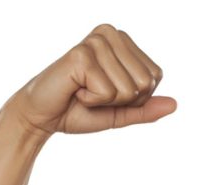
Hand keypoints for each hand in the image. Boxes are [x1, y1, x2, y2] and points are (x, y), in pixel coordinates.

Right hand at [1, 23, 175, 139]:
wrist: (43, 116)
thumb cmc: (79, 110)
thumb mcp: (120, 113)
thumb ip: (146, 109)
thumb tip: (175, 104)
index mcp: (124, 41)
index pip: (155, 77)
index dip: (134, 98)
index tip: (107, 93)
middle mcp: (111, 34)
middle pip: (145, 83)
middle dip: (121, 100)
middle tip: (94, 94)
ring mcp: (96, 41)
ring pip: (129, 89)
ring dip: (105, 101)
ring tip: (83, 90)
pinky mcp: (81, 54)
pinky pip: (108, 92)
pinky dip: (92, 101)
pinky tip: (75, 89)